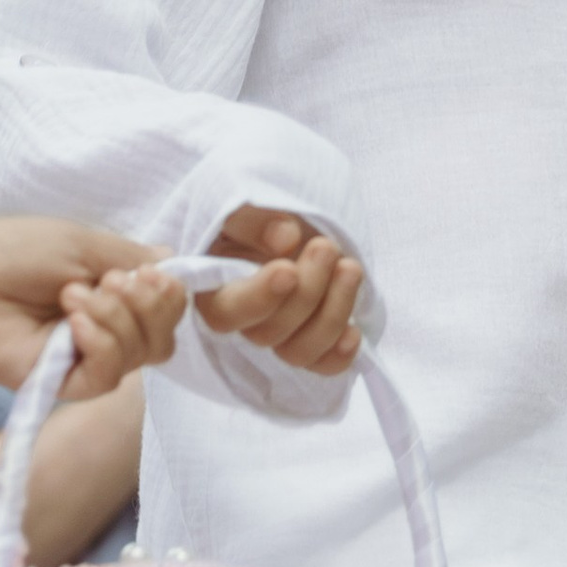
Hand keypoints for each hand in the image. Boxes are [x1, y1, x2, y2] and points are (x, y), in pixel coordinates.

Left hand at [0, 217, 179, 395]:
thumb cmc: (9, 253)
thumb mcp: (82, 243)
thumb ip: (132, 259)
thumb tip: (174, 265)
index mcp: (112, 292)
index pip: (168, 303)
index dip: (169, 291)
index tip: (149, 272)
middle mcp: (106, 328)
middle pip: (164, 334)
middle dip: (148, 303)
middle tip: (105, 280)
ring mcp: (87, 358)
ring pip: (143, 353)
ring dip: (116, 316)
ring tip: (70, 294)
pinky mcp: (67, 384)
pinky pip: (110, 374)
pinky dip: (102, 343)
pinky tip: (73, 322)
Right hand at [204, 208, 366, 374]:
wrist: (288, 219)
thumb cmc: (256, 211)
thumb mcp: (240, 201)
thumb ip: (252, 218)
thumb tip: (284, 239)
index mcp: (212, 287)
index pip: (225, 312)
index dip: (257, 298)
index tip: (287, 270)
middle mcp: (242, 319)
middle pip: (266, 333)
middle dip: (305, 292)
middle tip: (326, 248)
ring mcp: (277, 334)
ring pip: (296, 351)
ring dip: (330, 314)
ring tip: (350, 268)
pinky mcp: (308, 342)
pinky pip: (321, 366)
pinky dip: (339, 354)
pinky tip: (354, 331)